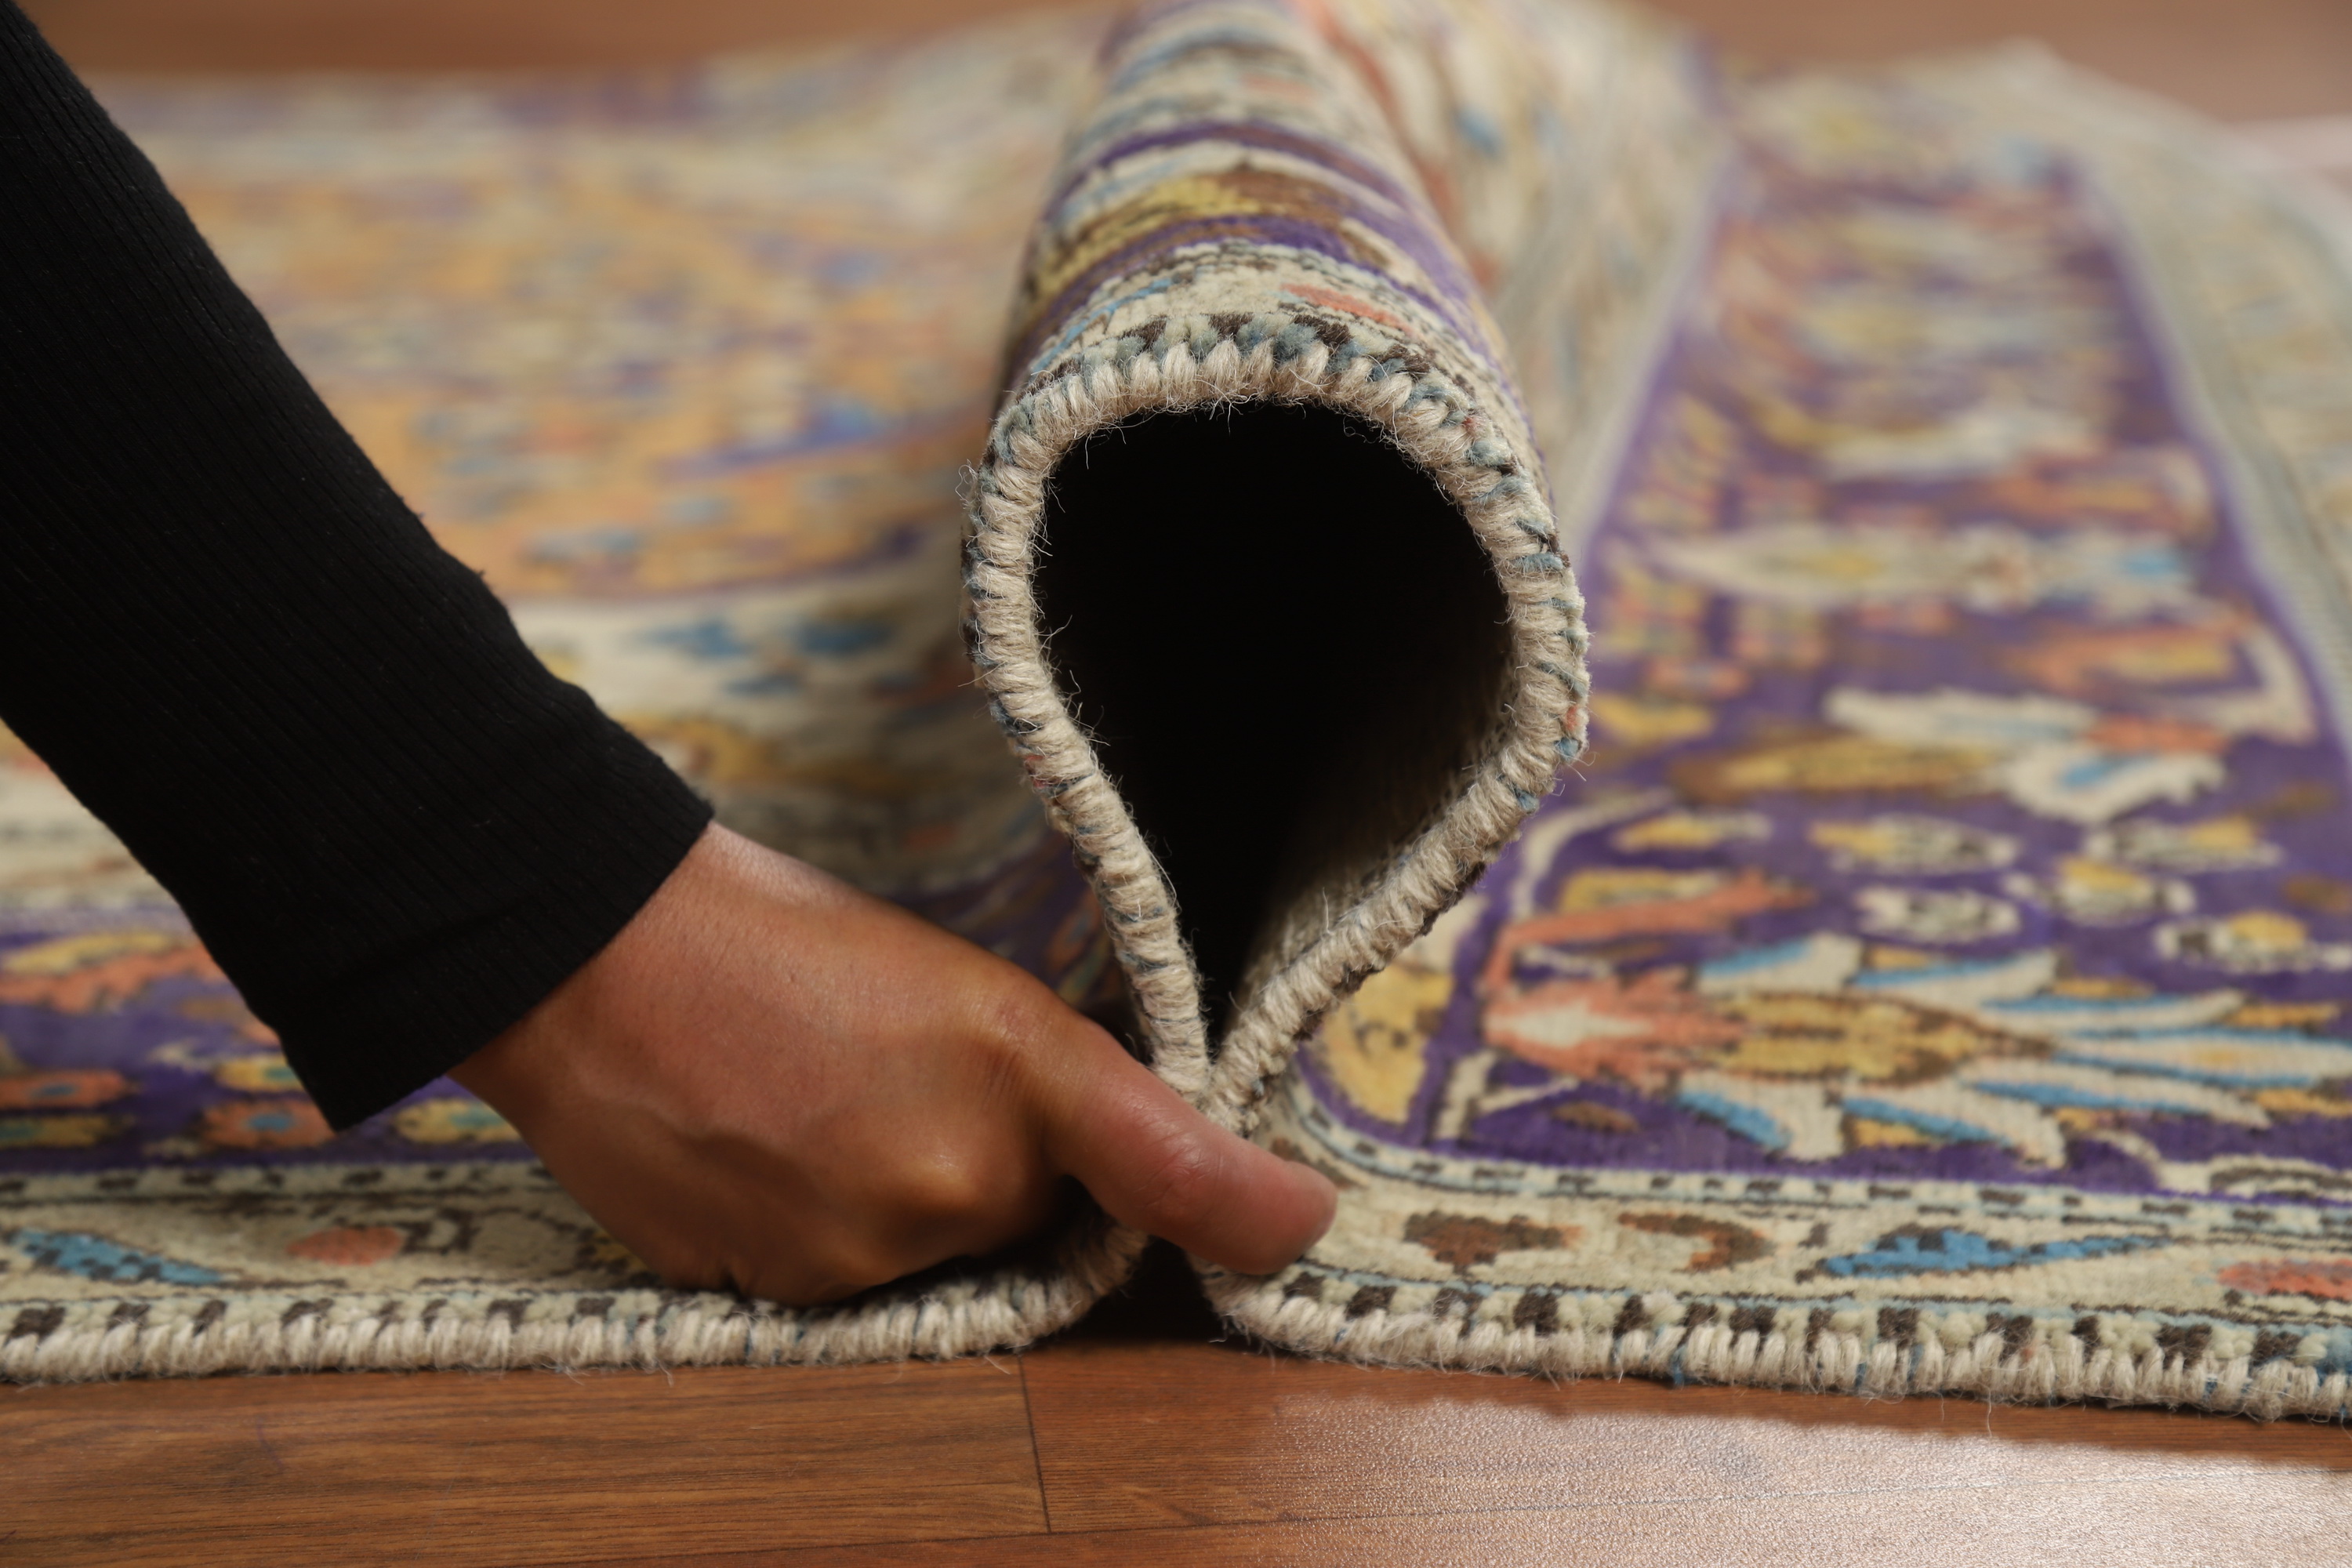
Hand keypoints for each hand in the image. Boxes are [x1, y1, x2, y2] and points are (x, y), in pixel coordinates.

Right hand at [451, 823, 1336, 1303]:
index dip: (1256, 1212)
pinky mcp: (779, 1296)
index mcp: (1013, 1065)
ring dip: (913, 1201)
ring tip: (823, 1099)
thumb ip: (1047, 1076)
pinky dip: (835, 1228)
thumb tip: (1111, 1147)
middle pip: (1038, 1219)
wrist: (595, 957)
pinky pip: (853, 1281)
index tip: (1297, 1221)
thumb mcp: (951, 975)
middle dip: (1011, 1170)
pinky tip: (773, 1145)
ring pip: (942, 1254)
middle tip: (921, 1079)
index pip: (1177, 1172)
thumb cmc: (776, 934)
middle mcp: (953, 1183)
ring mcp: (861, 1253)